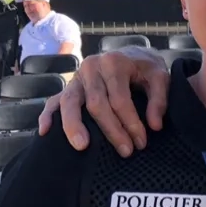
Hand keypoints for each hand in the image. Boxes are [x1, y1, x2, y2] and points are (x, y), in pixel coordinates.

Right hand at [38, 47, 170, 155]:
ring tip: (82, 146)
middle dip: (111, 130)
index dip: (131, 123)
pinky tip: (45, 132)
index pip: (119, 99)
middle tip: (125, 151)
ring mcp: (77, 77)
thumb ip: (159, 100)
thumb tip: (154, 126)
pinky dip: (47, 116)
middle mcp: (91, 67)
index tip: (141, 142)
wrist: (133, 55)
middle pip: (96, 103)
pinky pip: (54, 101)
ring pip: (70, 102)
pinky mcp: (69, 87)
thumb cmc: (146, 69)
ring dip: (74, 125)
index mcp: (113, 63)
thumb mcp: (160, 77)